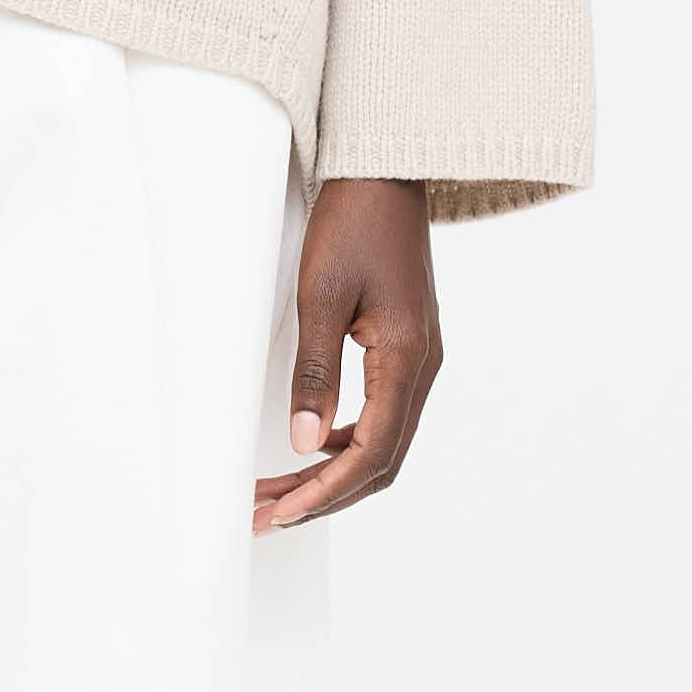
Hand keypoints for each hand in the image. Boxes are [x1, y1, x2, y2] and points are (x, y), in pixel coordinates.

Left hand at [253, 177, 440, 531]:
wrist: (386, 174)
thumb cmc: (354, 223)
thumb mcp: (321, 296)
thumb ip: (315, 372)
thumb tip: (302, 443)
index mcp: (407, 359)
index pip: (371, 452)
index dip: (326, 492)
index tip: (282, 513)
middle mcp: (422, 368)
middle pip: (380, 461)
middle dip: (324, 497)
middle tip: (268, 517)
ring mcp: (418, 360)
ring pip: (381, 442)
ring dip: (331, 473)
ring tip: (278, 492)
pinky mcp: (405, 350)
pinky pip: (381, 415)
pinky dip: (344, 443)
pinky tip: (308, 448)